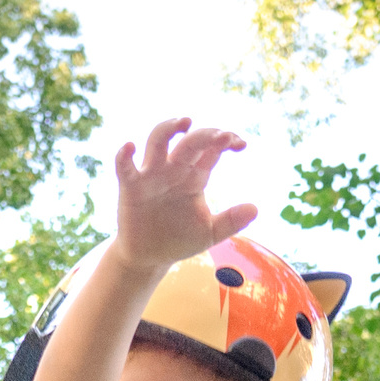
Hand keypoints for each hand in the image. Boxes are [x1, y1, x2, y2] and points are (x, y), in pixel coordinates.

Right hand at [112, 118, 256, 267]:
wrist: (150, 257)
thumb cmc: (179, 239)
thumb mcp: (209, 233)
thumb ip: (231, 221)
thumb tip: (255, 209)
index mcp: (195, 174)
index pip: (212, 149)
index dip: (226, 141)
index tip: (240, 143)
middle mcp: (174, 168)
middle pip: (189, 142)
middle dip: (205, 135)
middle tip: (221, 136)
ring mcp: (152, 174)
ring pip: (158, 141)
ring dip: (169, 129)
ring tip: (184, 122)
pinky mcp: (130, 187)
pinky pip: (125, 167)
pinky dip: (124, 156)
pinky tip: (129, 147)